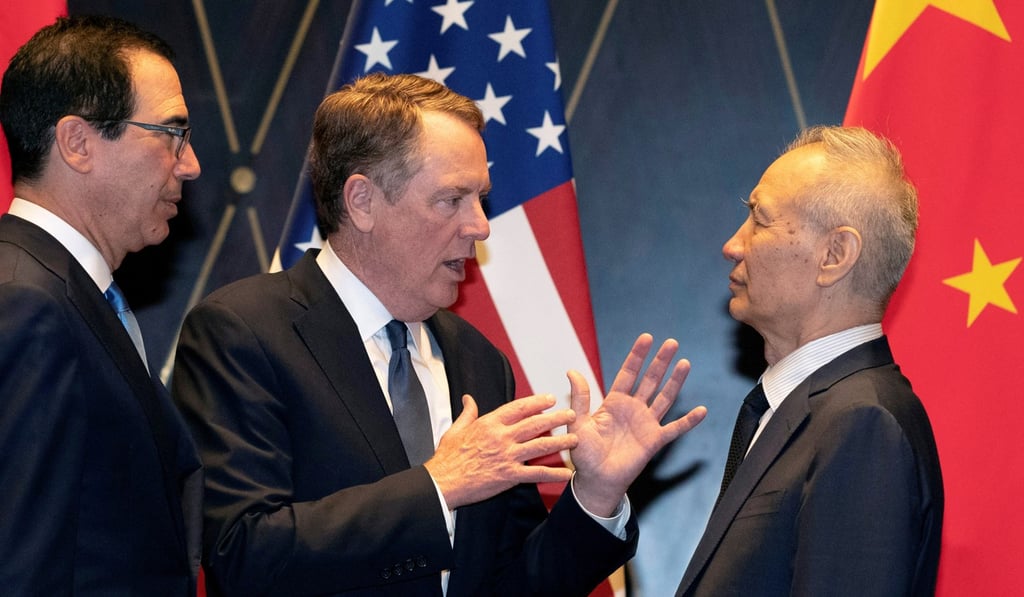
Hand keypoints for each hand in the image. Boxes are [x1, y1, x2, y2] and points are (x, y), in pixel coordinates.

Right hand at [425, 393, 577, 508]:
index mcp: (489, 424)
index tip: (550, 398)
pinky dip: (553, 473)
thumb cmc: (447, 457)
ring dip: (560, 442)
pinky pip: (536, 473)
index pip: (518, 408)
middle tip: (571, 414)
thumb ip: (467, 413)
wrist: (442, 482)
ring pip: (540, 446)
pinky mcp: (509, 476)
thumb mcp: (455, 429)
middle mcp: (501, 437)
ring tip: (575, 438)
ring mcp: (507, 456)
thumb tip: (468, 398)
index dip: (536, 402)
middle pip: (535, 424)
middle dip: (556, 418)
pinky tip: (566, 473)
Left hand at [568, 333, 706, 515]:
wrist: (596, 480)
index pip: (628, 373)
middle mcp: (633, 409)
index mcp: (614, 402)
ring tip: (684, 363)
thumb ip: (580, 398)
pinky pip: (675, 429)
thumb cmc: (584, 453)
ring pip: (664, 397)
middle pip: (650, 380)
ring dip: (675, 381)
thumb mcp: (578, 422)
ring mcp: (646, 423)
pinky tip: (701, 410)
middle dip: (660, 361)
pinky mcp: (654, 440)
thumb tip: (572, 371)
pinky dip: (689, 421)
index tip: (647, 338)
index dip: (637, 356)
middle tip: (671, 343)